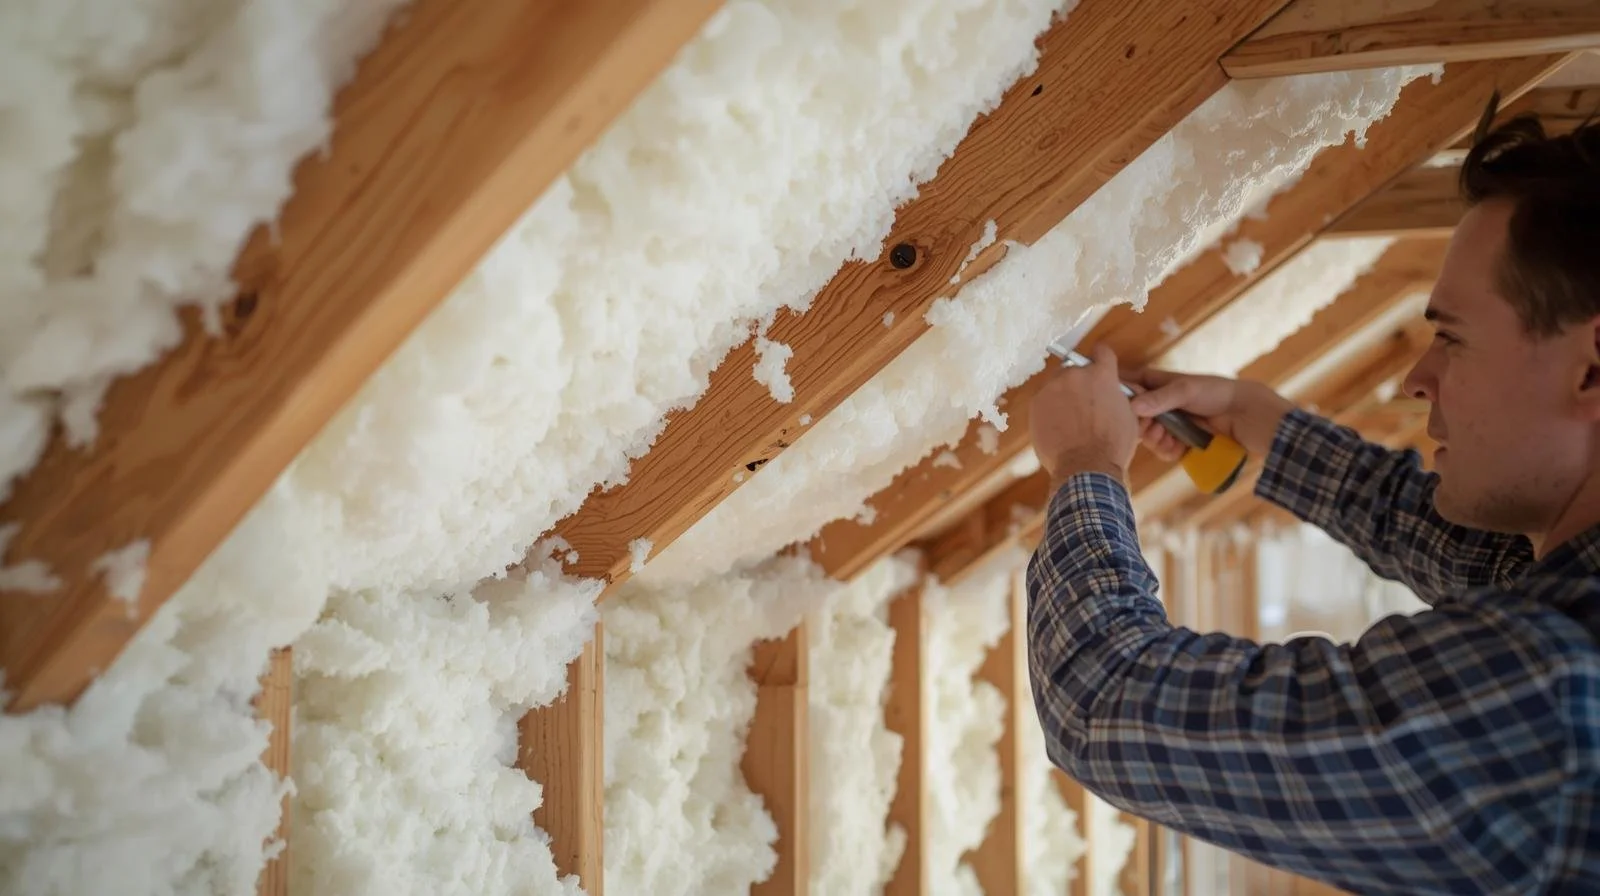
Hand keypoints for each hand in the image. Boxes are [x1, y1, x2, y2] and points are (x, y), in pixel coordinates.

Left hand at [1029, 344, 1138, 484]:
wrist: (1085, 467)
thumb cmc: (1111, 446)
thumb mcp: (1128, 415)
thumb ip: (1116, 396)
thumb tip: (1112, 393)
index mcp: (1102, 375)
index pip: (1101, 352)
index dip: (1101, 359)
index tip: (1099, 365)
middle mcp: (1075, 375)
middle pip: (1075, 369)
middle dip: (1079, 383)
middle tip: (1084, 405)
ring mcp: (1052, 388)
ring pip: (1056, 385)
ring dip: (1062, 396)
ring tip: (1070, 421)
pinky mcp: (1035, 404)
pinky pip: (1043, 401)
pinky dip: (1049, 411)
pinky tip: (1058, 428)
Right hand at [1127, 367, 1294, 460]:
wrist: (1247, 416)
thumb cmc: (1217, 393)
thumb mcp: (1186, 390)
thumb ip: (1159, 398)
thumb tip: (1133, 407)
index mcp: (1160, 385)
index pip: (1132, 384)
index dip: (1122, 393)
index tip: (1117, 404)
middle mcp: (1163, 405)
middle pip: (1136, 416)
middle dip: (1140, 425)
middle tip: (1151, 429)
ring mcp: (1172, 425)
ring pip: (1149, 436)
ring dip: (1154, 440)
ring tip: (1166, 439)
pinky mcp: (1182, 444)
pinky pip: (1164, 450)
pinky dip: (1167, 451)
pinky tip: (1177, 448)